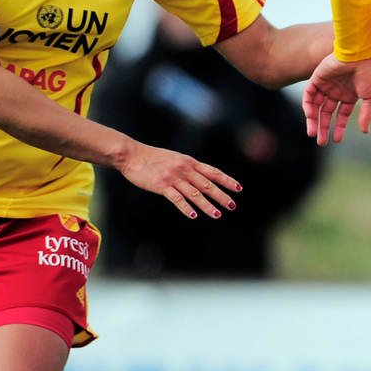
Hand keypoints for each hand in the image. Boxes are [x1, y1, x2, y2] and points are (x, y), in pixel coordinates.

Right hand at [119, 143, 240, 219]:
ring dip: (207, 205)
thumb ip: (189, 167)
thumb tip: (203, 177)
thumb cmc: (153, 158)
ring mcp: (173, 177)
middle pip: (207, 185)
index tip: (238, 189)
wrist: (132, 155)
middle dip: (221, 196)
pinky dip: (185, 207)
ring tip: (217, 215)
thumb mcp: (175, 158)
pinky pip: (176, 198)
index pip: (213, 172)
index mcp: (189, 162)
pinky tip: (193, 215)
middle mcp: (184, 169)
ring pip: (195, 194)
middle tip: (231, 206)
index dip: (227, 180)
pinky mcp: (161, 185)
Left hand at [301, 53, 370, 143]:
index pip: (342, 115)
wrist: (358, 54)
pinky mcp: (316, 78)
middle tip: (321, 142)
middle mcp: (336, 92)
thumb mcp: (370, 97)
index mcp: (349, 96)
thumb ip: (367, 114)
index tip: (336, 140)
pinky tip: (310, 116)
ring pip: (316, 106)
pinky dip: (308, 106)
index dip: (339, 127)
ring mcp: (326, 86)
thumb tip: (365, 131)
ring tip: (312, 134)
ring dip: (313, 120)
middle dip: (324, 127)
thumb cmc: (368, 73)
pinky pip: (308, 95)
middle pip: (327, 113)